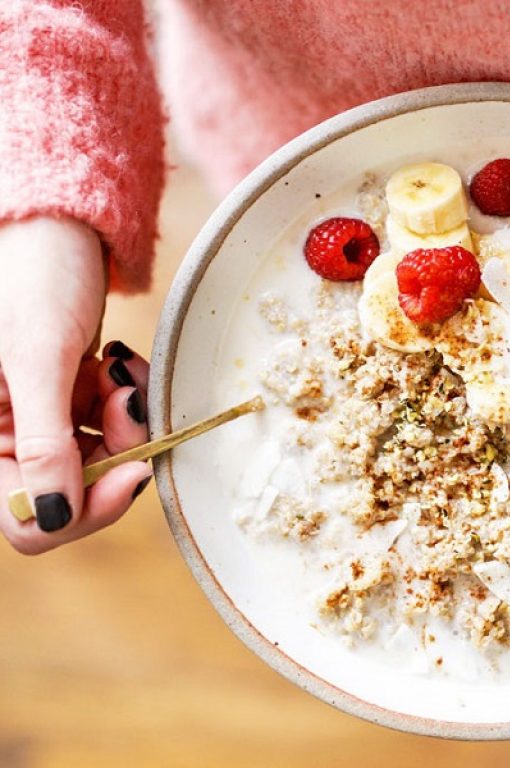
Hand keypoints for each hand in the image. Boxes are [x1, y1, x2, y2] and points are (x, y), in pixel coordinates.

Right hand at [0, 217, 151, 554]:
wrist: (56, 226)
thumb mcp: (36, 359)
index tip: (134, 471)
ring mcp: (41, 420)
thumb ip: (45, 442)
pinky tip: (120, 362)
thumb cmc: (32, 277)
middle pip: (77, 492)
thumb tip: (56, 516)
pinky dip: (126, 399)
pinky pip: (111, 424)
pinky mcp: (69, 398)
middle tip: (130, 401)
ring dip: (127, 420)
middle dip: (117, 452)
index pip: (30, 518)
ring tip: (121, 369)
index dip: (87, 509)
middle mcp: (8, 438)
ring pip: (103, 457)